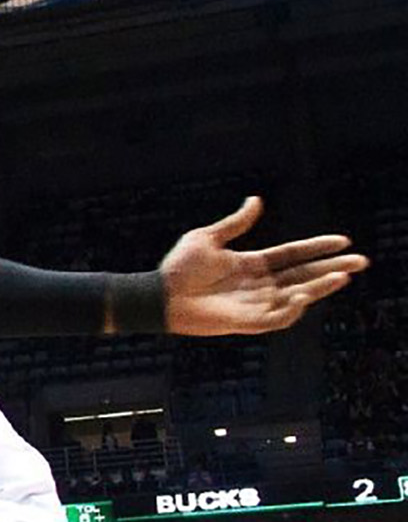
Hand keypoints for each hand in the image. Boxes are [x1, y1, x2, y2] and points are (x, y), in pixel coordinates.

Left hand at [160, 197, 366, 335]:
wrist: (160, 294)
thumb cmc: (179, 267)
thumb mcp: (208, 238)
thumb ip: (235, 223)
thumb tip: (256, 200)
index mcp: (253, 264)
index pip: (294, 255)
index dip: (317, 248)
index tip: (343, 241)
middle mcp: (260, 284)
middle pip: (305, 275)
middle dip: (332, 268)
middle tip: (360, 261)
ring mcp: (256, 304)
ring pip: (298, 296)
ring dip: (321, 287)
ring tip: (341, 276)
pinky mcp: (248, 322)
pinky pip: (278, 317)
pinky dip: (293, 307)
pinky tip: (303, 294)